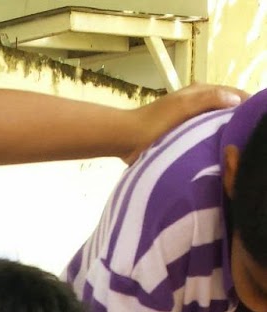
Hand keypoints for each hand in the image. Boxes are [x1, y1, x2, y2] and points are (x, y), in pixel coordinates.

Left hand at [123, 84, 243, 164]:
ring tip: (238, 143)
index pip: (231, 92)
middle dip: (237, 115)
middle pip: (225, 106)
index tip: (256, 116)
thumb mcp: (183, 107)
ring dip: (226, 128)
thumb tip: (235, 100)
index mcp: (199, 91)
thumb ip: (208, 100)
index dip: (245, 101)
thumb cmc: (154, 122)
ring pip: (214, 120)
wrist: (126, 138)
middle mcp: (196, 101)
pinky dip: (212, 138)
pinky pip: (203, 134)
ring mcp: (189, 118)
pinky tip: (218, 151)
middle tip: (249, 132)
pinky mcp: (181, 133)